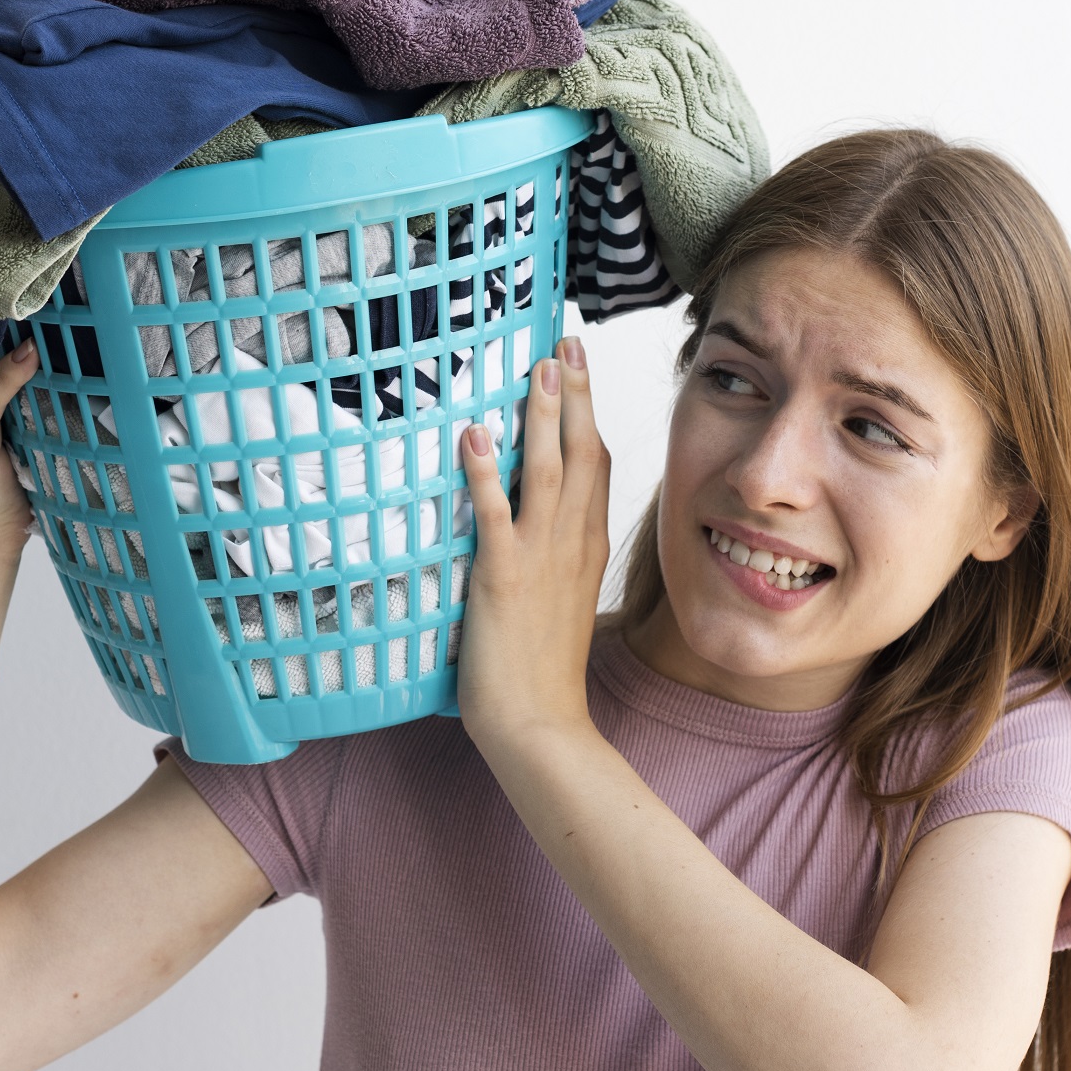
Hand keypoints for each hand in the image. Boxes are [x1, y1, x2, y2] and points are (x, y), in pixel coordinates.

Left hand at [456, 336, 610, 746]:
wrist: (541, 729)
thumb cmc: (542, 674)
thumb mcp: (558, 602)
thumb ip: (554, 558)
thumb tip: (536, 528)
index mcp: (586, 548)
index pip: (596, 466)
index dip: (586, 412)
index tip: (576, 367)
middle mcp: (571, 545)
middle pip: (583, 453)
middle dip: (573, 394)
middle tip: (565, 341)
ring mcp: (540, 560)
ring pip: (549, 471)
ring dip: (542, 416)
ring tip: (536, 367)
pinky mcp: (504, 579)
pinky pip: (496, 516)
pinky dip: (486, 474)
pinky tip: (475, 437)